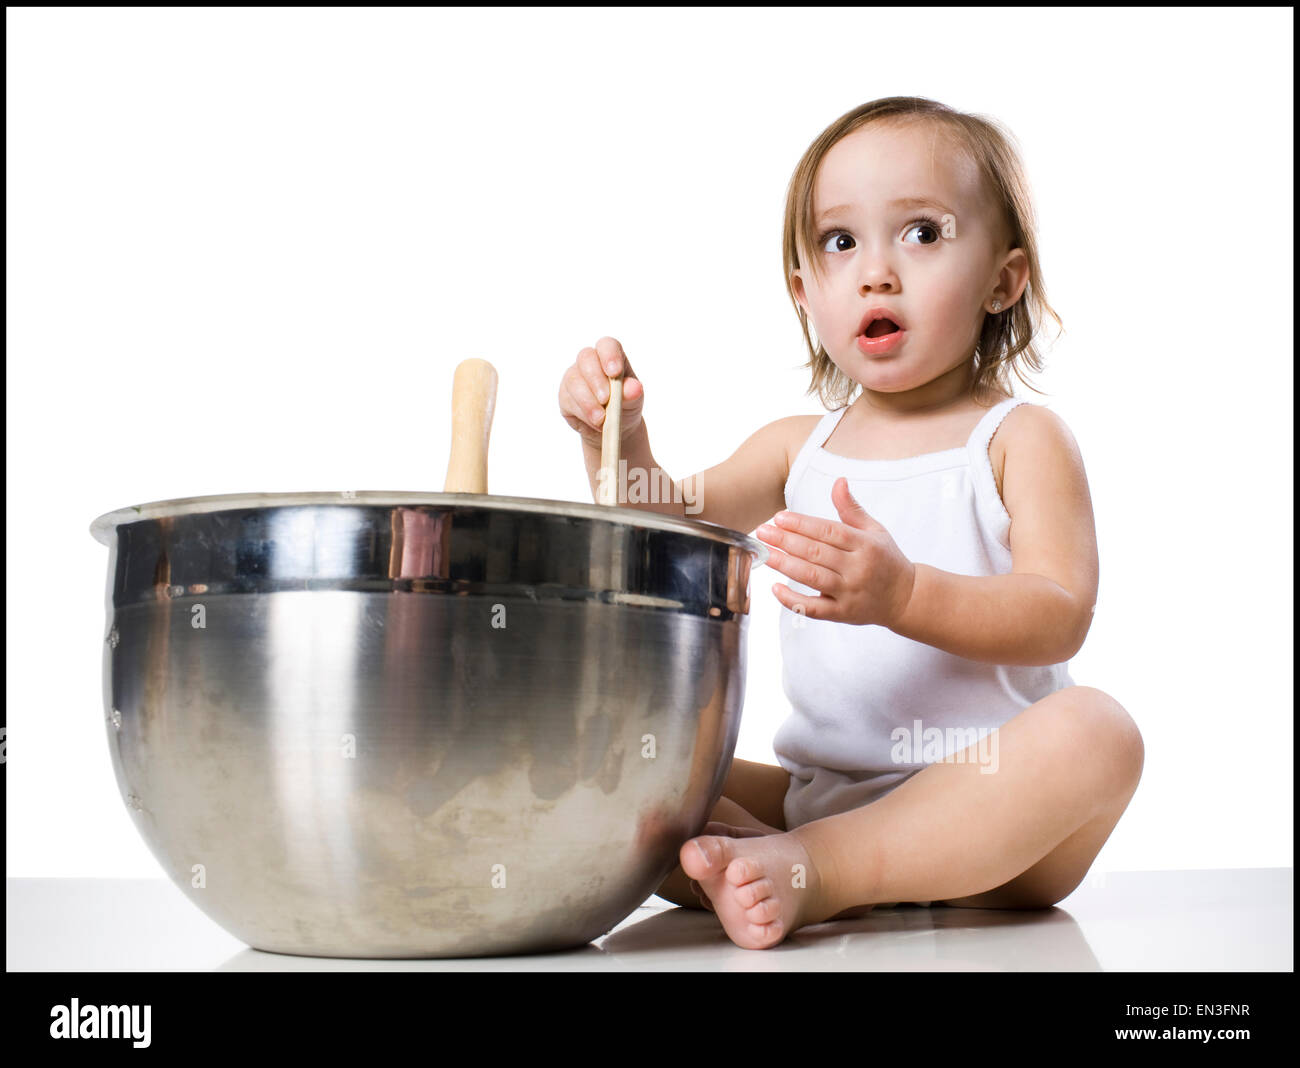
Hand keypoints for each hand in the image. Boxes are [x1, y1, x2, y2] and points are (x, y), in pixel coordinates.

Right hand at [557, 336, 644, 448]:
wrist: (614, 428)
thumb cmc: (625, 405)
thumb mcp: (634, 400)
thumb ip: (633, 393)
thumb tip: (634, 388)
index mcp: (610, 356)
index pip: (607, 345)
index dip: (609, 355)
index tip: (614, 373)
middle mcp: (590, 362)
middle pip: (586, 359)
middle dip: (596, 380)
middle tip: (606, 399)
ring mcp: (574, 377)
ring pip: (574, 381)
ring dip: (588, 402)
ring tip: (601, 419)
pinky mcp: (565, 395)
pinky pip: (569, 400)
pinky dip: (583, 413)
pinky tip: (594, 422)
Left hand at [756, 477, 915, 628]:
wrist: (907, 598)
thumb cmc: (886, 560)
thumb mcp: (874, 530)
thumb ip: (851, 508)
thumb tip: (838, 481)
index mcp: (865, 545)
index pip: (829, 531)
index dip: (802, 524)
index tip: (779, 517)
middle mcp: (857, 569)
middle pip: (816, 553)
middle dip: (786, 541)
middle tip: (762, 532)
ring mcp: (850, 593)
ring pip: (813, 578)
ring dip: (785, 565)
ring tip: (765, 554)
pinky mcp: (843, 614)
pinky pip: (814, 609)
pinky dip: (793, 600)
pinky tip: (775, 588)